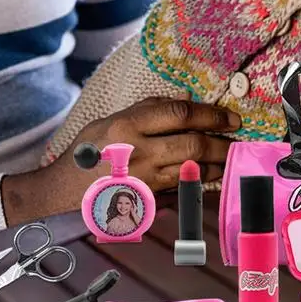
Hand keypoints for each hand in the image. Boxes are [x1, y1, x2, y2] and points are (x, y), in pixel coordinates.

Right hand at [1, 96, 240, 223]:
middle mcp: (138, 152)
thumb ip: (147, 108)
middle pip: (192, 143)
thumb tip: (185, 101)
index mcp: (127, 125)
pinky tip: (210, 174)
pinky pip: (184, 188)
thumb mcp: (110, 119)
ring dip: (216, 162)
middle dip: (221, 140)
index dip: (210, 114)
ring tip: (228, 154)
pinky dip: (200, 180)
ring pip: (193, 169)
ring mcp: (144, 180)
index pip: (179, 114)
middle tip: (237, 137)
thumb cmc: (89, 151)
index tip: (229, 116)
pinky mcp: (148, 201)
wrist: (63, 193)